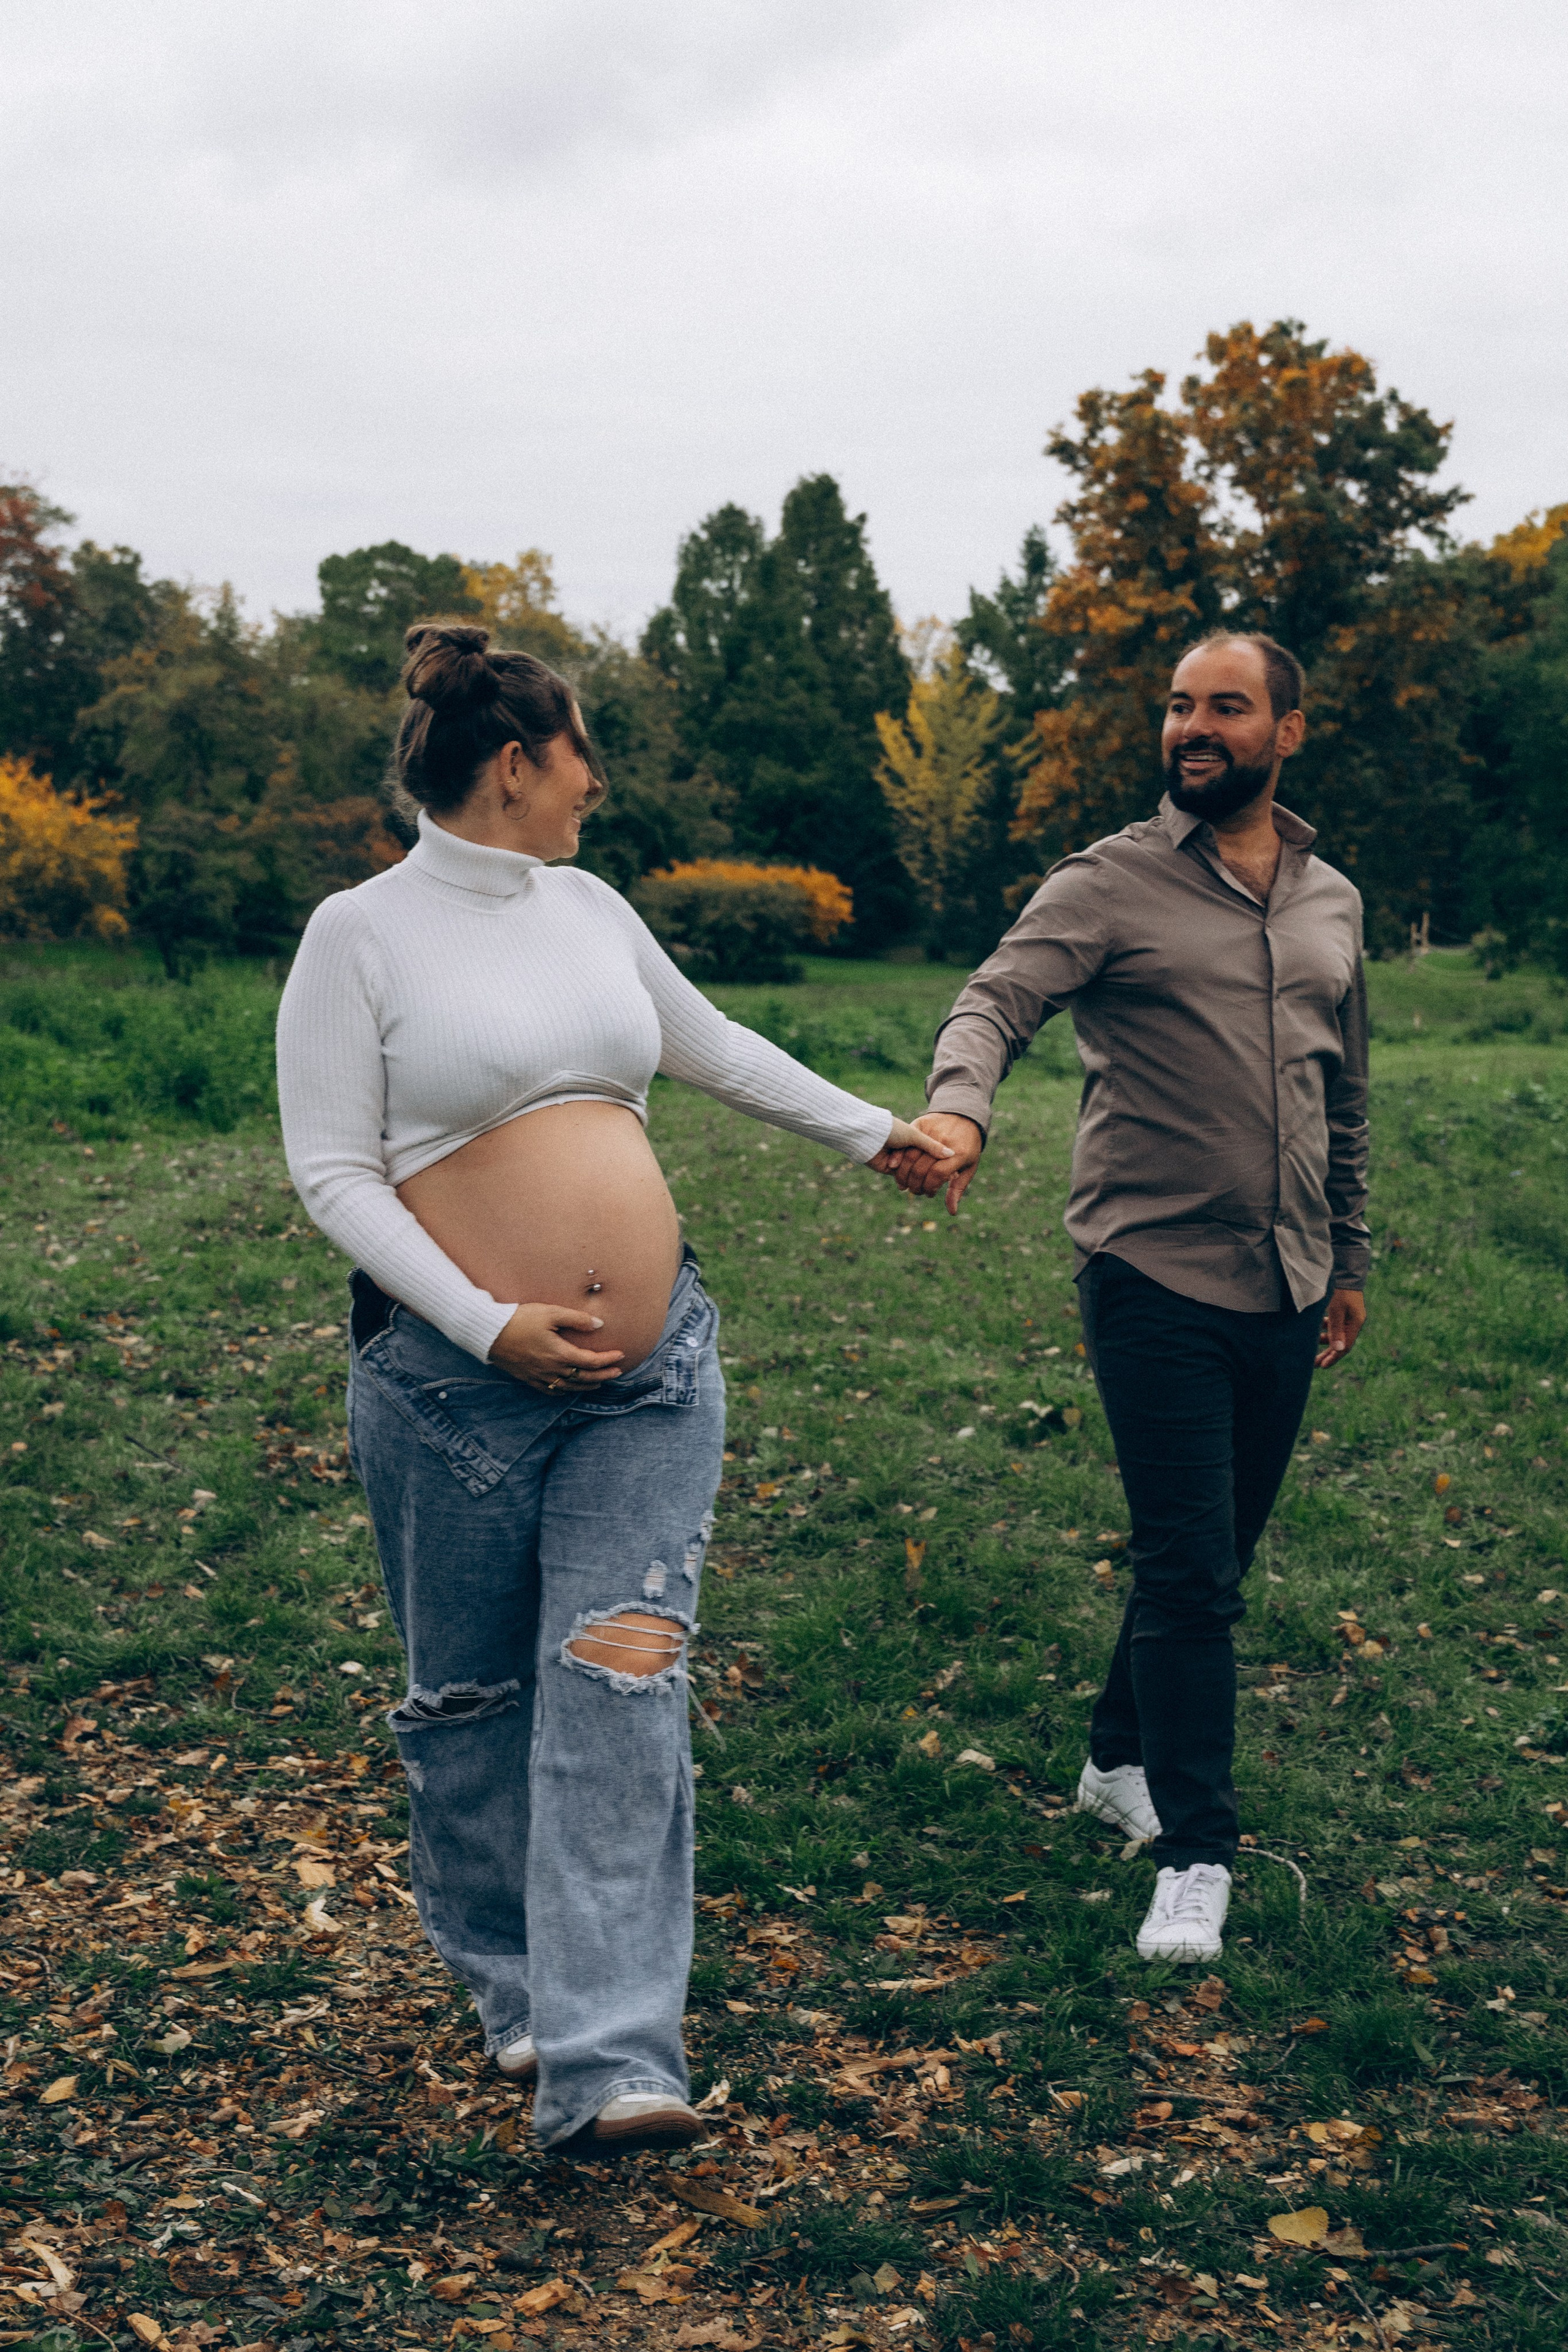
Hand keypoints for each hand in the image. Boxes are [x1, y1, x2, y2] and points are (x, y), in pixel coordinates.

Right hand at [488, 1303, 624, 1390]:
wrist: (489, 1332)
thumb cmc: (520, 1319)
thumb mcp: (550, 1313)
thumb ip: (576, 1319)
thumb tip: (599, 1324)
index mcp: (559, 1353)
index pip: (591, 1361)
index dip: (608, 1360)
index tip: (621, 1355)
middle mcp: (551, 1369)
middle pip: (584, 1378)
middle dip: (603, 1376)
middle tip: (617, 1372)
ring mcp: (539, 1376)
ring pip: (569, 1386)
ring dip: (587, 1385)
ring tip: (599, 1382)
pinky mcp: (527, 1378)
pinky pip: (550, 1390)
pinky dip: (564, 1391)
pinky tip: (568, 1389)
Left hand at [867, 1116, 953, 1196]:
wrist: (868, 1135)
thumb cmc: (892, 1130)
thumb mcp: (915, 1135)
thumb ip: (932, 1146)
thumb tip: (951, 1154)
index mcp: (914, 1137)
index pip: (932, 1152)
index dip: (941, 1160)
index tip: (953, 1167)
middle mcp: (907, 1149)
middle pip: (924, 1164)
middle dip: (933, 1171)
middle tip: (948, 1178)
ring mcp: (899, 1160)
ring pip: (914, 1172)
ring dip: (922, 1178)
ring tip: (935, 1184)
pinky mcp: (890, 1170)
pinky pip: (903, 1178)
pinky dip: (910, 1180)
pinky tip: (922, 1185)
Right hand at [870, 1113, 982, 1216]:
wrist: (965, 1116)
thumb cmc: (968, 1146)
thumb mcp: (969, 1167)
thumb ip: (957, 1189)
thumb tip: (952, 1212)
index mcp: (959, 1153)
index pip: (938, 1174)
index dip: (930, 1187)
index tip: (929, 1194)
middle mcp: (945, 1142)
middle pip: (922, 1168)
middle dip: (915, 1184)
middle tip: (915, 1191)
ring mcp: (932, 1131)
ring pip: (910, 1157)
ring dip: (904, 1174)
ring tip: (905, 1184)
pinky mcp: (920, 1123)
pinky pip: (905, 1143)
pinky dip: (898, 1158)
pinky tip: (896, 1169)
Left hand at [1315, 1287, 1364, 1368]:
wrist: (1343, 1270)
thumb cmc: (1339, 1289)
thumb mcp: (1336, 1310)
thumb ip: (1336, 1329)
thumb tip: (1338, 1350)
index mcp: (1355, 1323)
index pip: (1345, 1346)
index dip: (1333, 1357)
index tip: (1322, 1366)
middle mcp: (1353, 1321)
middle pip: (1340, 1342)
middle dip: (1327, 1353)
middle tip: (1315, 1364)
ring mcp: (1347, 1316)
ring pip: (1335, 1334)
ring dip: (1324, 1341)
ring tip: (1311, 1348)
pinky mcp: (1341, 1310)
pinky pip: (1332, 1325)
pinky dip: (1323, 1329)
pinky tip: (1313, 1331)